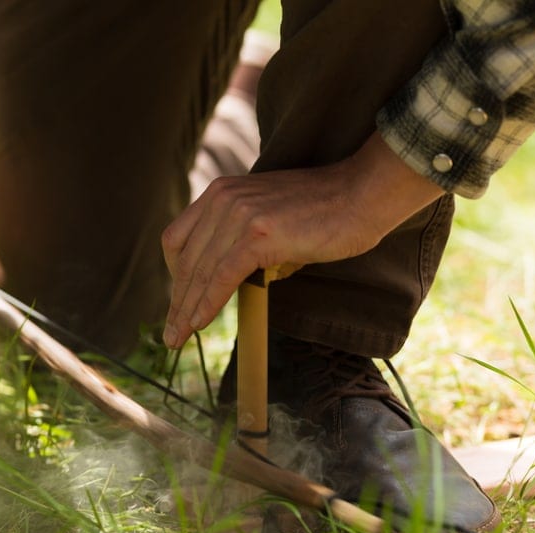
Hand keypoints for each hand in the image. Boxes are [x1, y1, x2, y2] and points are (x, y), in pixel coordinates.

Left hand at [161, 132, 445, 348]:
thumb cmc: (326, 212)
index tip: (179, 302)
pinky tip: (198, 324)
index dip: (175, 276)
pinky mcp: (258, 234)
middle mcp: (223, 199)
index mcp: (222, 192)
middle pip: (185, 260)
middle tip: (172, 334)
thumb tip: (235, 282)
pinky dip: (207, 304)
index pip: (179, 239)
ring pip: (200, 272)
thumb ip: (247, 242)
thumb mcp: (271, 218)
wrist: (362, 194)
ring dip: (186, 310)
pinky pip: (221, 276)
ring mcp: (239, 214)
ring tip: (178, 338)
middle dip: (177, 301)